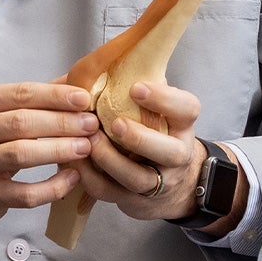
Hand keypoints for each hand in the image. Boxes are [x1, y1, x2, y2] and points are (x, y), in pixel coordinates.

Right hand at [0, 82, 99, 247]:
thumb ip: (34, 98)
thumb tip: (76, 78)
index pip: (19, 93)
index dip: (55, 96)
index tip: (84, 99)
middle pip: (21, 122)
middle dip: (62, 122)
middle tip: (91, 124)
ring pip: (21, 154)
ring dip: (59, 149)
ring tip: (86, 147)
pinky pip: (24, 193)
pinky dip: (52, 186)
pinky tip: (72, 178)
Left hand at [73, 81, 235, 230]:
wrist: (169, 184)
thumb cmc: (151, 132)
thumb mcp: (154, 109)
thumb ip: (135, 88)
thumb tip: (100, 59)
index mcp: (181, 125)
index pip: (187, 109)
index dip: (165, 99)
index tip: (136, 88)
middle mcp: (176, 155)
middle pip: (170, 152)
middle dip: (140, 139)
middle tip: (115, 123)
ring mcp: (157, 182)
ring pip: (138, 179)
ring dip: (110, 160)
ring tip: (88, 141)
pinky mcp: (133, 201)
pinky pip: (110, 193)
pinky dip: (89, 177)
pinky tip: (74, 160)